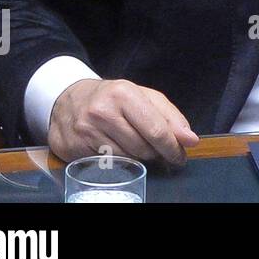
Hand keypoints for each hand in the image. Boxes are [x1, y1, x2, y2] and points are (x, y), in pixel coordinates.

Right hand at [48, 78, 199, 165]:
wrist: (69, 100)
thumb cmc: (114, 98)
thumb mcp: (144, 97)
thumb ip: (170, 117)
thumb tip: (190, 139)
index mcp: (124, 93)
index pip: (155, 130)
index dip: (172, 147)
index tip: (181, 156)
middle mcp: (103, 111)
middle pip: (142, 147)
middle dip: (156, 153)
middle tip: (159, 151)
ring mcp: (86, 131)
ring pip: (126, 158)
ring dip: (139, 158)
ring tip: (137, 146)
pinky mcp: (74, 148)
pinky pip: (108, 164)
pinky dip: (119, 161)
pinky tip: (118, 150)